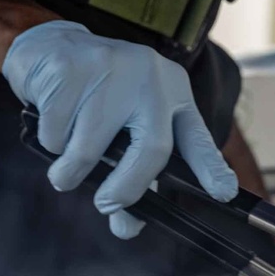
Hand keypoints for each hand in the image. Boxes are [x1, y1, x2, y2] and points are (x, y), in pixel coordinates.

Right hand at [3, 20, 236, 238]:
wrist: (51, 47)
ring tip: (65, 163)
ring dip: (70, 171)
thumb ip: (133, 178)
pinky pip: (56, 134)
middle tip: (106, 205)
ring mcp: (111, 68)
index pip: (195, 139)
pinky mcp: (71, 69)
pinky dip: (50, 143)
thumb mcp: (126, 134)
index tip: (224, 194)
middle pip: (151, 151)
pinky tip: (53, 121)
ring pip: (90, 149)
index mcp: (172, 95)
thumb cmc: (96, 101)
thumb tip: (125, 228)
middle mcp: (150, 78)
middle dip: (127, 189)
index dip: (210, 168)